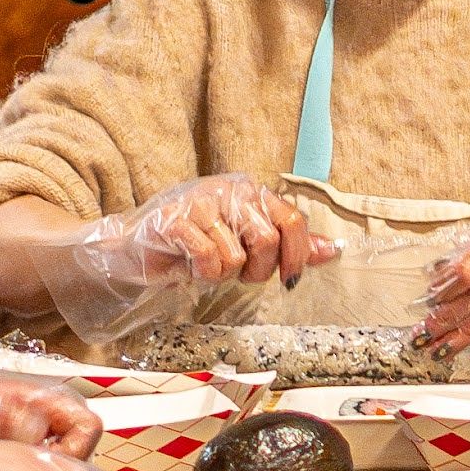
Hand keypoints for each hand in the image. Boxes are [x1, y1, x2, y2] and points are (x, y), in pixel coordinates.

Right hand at [51, 175, 335, 343]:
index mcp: (251, 192)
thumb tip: (334, 251)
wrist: (135, 249)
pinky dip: (201, 273)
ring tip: (204, 265)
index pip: (293, 221)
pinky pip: (208, 259)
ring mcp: (200, 201)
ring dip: (221, 273)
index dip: (297, 256)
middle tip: (235, 272)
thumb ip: (288, 247)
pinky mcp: (174, 219)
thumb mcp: (245, 245)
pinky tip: (188, 264)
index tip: (288, 280)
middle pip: (268, 240)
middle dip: (255, 270)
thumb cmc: (194, 246)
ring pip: (236, 256)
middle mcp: (229, 190)